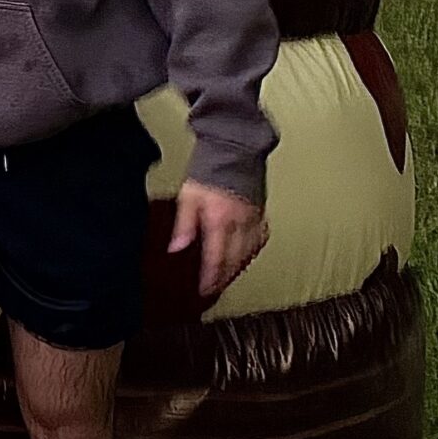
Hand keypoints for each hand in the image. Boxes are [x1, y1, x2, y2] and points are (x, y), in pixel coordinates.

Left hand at [171, 179, 267, 298]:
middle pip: (235, 260)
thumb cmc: (208, 168)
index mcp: (220, 220)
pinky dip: (253, 251)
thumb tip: (177, 248)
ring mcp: (254, 218)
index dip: (211, 277)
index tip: (205, 289)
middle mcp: (241, 223)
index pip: (217, 258)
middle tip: (216, 288)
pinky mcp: (261, 212)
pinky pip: (260, 239)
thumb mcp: (188, 196)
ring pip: (250, 252)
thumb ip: (184, 225)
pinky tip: (247, 255)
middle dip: (225, 277)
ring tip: (228, 277)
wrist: (233, 149)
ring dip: (238, 268)